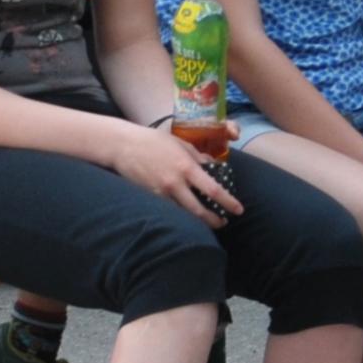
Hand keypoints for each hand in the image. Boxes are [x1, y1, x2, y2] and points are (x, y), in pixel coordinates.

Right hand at [109, 118, 237, 220]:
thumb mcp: (180, 143)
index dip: (228, 202)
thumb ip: (197, 156)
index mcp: (186, 167)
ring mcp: (161, 193)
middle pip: (199, 211)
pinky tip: (186, 216)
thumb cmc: (153, 141)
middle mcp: (175, 183)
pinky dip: (180, 216)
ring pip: (184, 215)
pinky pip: (169, 212)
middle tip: (223, 222)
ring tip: (208, 222)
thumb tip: (213, 167)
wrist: (123, 146)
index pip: (213, 190)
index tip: (238, 210)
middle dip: (214, 220)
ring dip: (198, 222)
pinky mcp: (150, 198)